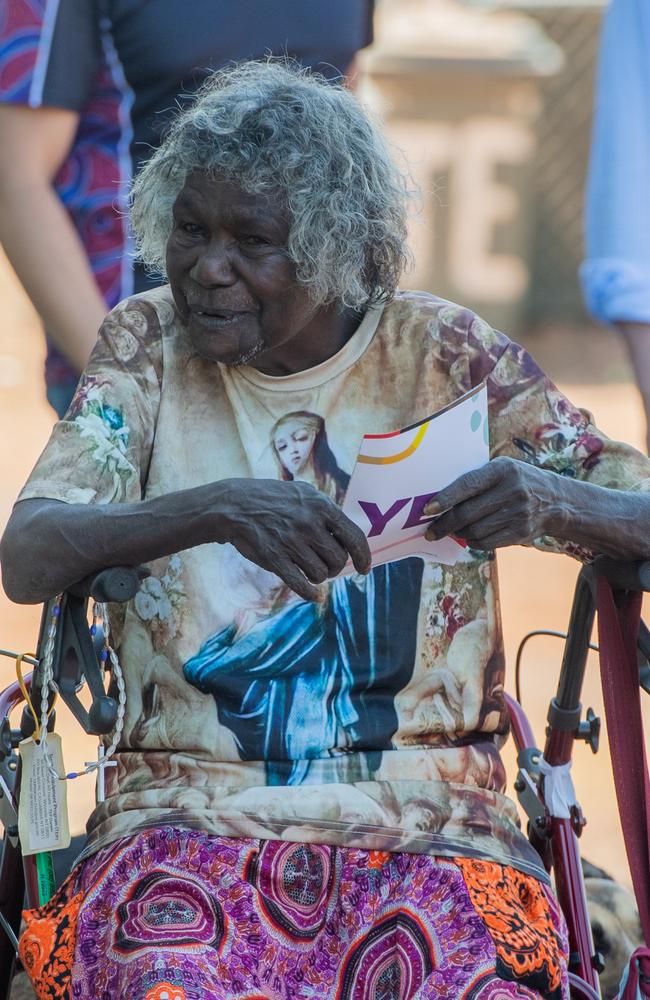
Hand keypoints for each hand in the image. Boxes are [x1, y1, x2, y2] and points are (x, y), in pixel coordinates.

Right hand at [217, 479, 370, 601]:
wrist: (236, 505)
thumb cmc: (275, 500)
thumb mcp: (305, 494)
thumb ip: (328, 513)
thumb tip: (352, 538)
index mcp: (321, 506)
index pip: (354, 537)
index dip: (363, 557)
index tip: (364, 569)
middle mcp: (309, 524)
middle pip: (338, 560)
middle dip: (335, 567)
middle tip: (325, 564)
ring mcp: (291, 541)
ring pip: (321, 574)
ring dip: (319, 577)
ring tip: (309, 568)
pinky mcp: (274, 558)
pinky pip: (301, 584)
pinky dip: (311, 594)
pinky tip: (315, 596)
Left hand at [424, 457, 565, 549]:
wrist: (557, 500)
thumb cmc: (517, 481)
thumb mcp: (502, 469)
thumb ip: (476, 480)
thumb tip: (439, 502)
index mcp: (502, 470)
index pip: (467, 484)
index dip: (445, 498)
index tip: (427, 510)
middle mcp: (512, 490)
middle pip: (468, 513)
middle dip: (444, 524)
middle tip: (430, 531)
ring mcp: (518, 513)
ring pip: (475, 530)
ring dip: (459, 533)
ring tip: (453, 530)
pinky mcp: (521, 532)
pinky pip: (487, 543)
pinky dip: (473, 542)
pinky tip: (471, 537)